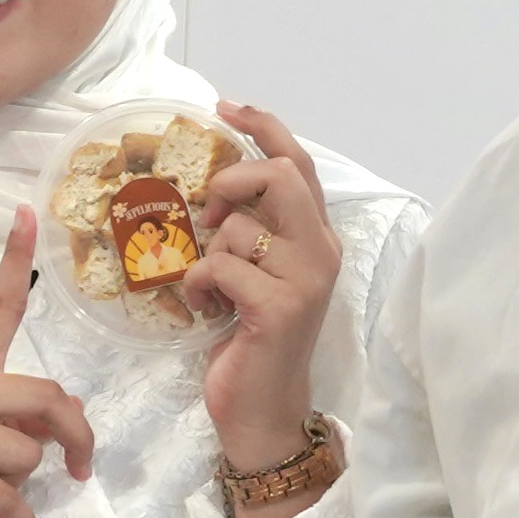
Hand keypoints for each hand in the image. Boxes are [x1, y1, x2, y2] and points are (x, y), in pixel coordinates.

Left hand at [182, 101, 341, 482]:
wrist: (263, 409)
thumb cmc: (251, 340)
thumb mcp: (255, 274)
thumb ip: (250, 230)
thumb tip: (211, 187)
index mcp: (318, 238)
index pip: (299, 162)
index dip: (263, 127)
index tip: (225, 107)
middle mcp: (321, 251)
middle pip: (278, 174)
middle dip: (228, 183)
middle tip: (206, 216)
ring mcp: (306, 279)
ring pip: (239, 226)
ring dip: (207, 254)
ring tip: (210, 288)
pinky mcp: (279, 307)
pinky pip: (220, 266)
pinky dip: (197, 285)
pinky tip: (205, 308)